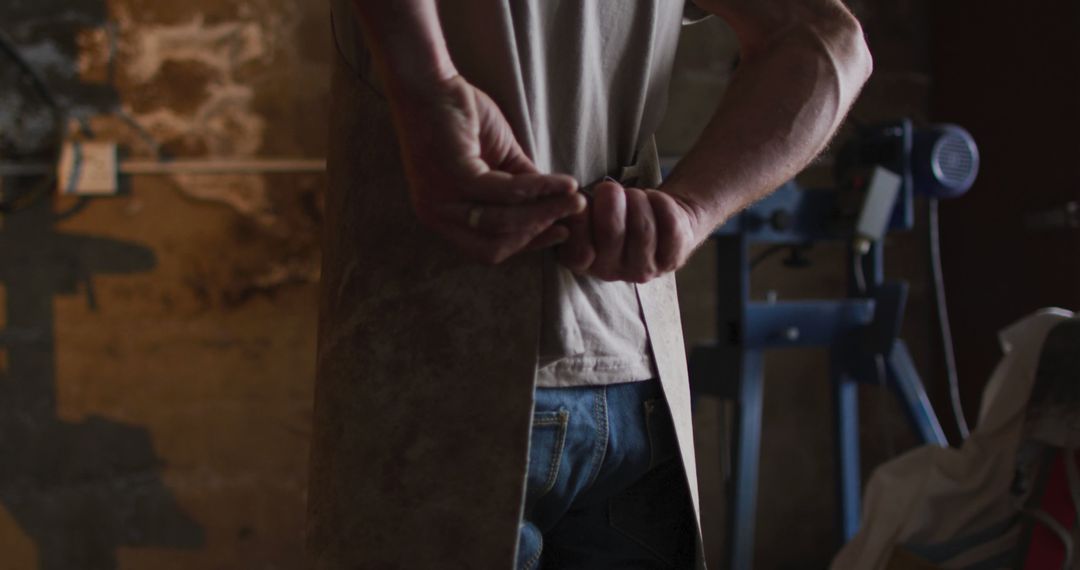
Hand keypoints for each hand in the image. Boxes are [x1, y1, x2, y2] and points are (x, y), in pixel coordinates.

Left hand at [389, 74, 584, 263]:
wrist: (429, 82)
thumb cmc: (460, 117)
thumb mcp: (498, 161)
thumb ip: (523, 186)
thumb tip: (559, 205)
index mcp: (444, 218)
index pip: (489, 248)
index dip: (528, 244)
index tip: (561, 233)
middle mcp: (438, 215)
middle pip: (496, 245)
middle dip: (537, 233)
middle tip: (570, 213)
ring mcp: (443, 198)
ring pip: (503, 222)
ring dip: (544, 211)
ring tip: (572, 198)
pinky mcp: (454, 175)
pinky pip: (506, 192)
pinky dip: (539, 189)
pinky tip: (561, 182)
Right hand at [556, 181, 703, 282]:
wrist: (653, 221)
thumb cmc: (612, 216)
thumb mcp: (586, 213)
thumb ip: (575, 211)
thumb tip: (578, 206)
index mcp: (583, 263)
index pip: (576, 251)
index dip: (579, 219)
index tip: (582, 199)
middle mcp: (611, 273)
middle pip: (611, 233)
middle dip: (611, 200)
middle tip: (610, 188)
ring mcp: (643, 270)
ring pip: (642, 229)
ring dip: (637, 200)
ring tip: (634, 195)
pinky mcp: (671, 259)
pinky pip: (669, 226)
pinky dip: (661, 203)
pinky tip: (654, 200)